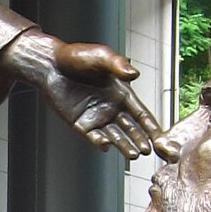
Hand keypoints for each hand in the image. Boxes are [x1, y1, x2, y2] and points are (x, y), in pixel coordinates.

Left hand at [10, 34, 158, 159]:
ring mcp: (96, 117)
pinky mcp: (81, 124)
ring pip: (115, 136)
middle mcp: (111, 108)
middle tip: (147, 150)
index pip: (141, 113)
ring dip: (125, 146)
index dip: (151, 125)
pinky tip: (107, 145)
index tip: (160, 136)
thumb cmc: (76, 56)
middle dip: (140, 140)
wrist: (50, 65)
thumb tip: (134, 74)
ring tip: (134, 155)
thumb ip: (118, 65)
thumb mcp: (101, 56)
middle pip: (131, 128)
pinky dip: (100, 143)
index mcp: (121, 93)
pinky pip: (93, 137)